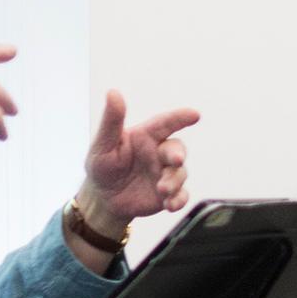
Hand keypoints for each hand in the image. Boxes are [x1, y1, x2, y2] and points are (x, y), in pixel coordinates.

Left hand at [78, 90, 200, 227]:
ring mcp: (165, 174)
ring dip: (174, 181)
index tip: (194, 114)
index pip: (165, 123)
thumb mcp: (103, 144)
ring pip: (180, 173)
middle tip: (176, 160)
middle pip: (177, 149)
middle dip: (178, 154)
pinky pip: (181, 195)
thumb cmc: (102, 166)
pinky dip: (179, 200)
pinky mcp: (168, 194)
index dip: (180, 118)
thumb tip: (113, 92)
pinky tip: (170, 205)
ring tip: (162, 190)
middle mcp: (159, 153)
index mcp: (146, 137)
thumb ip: (111, 120)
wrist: (102, 199)